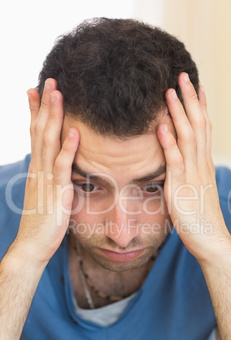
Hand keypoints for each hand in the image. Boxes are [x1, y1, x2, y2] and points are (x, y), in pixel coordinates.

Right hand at [13, 79, 79, 264]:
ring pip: (48, 141)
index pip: (35, 134)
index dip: (35, 112)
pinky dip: (68, 148)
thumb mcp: (46, 195)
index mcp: (37, 169)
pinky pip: (62, 166)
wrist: (33, 245)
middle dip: (44, 104)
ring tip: (58, 93)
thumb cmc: (42, 222)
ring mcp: (45, 178)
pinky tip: (74, 131)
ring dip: (54, 116)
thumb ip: (51, 179)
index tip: (36, 91)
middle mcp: (38, 169)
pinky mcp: (56, 191)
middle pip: (40, 130)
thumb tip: (59, 168)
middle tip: (49, 80)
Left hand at [157, 73, 230, 262]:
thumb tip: (180, 164)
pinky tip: (162, 126)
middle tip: (183, 75)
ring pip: (188, 137)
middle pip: (198, 125)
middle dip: (190, 100)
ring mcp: (193, 175)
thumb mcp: (196, 191)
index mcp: (204, 165)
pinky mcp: (182, 189)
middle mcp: (201, 165)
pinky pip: (175, 162)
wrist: (211, 241)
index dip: (200, 107)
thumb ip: (189, 174)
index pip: (204, 129)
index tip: (196, 87)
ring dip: (179, 113)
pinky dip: (168, 143)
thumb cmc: (201, 219)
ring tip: (171, 91)